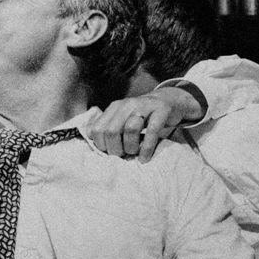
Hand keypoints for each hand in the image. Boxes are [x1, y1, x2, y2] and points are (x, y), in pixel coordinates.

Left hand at [86, 87, 201, 160]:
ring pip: (130, 129)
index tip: (109, 152)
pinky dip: (146, 148)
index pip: (98, 129)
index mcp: (115, 107)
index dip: (101, 145)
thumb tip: (90, 137)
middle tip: (122, 155)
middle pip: (112, 131)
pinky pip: (152, 132)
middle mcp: (127, 105)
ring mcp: (144, 106)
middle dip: (115, 149)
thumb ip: (108, 125)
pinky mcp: (161, 111)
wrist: (168, 100)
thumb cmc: (143, 115)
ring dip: (130, 147)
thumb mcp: (122, 117)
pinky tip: (144, 158)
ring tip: (133, 154)